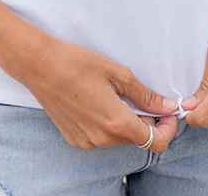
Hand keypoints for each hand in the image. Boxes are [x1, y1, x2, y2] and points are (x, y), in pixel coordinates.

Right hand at [9, 34, 185, 152]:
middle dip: (148, 122)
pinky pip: (102, 137)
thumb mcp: (119, 75)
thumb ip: (146, 96)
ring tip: (119, 97)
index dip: (167, 129)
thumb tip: (167, 106)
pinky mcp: (74, 139)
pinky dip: (109, 125)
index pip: (155, 142)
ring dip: (128, 122)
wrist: (40, 67)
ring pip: (120, 139)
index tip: (166, 112)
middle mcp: (101, 139)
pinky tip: (102, 103)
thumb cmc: (79, 65)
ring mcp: (86, 141)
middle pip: (137, 140)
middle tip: (145, 98)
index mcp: (116, 123)